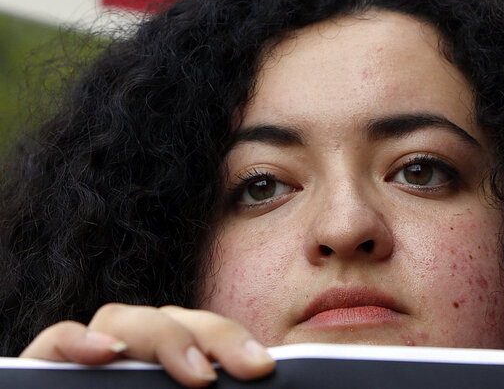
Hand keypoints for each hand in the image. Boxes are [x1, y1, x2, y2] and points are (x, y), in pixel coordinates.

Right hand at [19, 304, 274, 386]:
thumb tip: (256, 380)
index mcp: (168, 369)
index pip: (200, 334)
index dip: (231, 341)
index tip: (262, 367)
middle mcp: (131, 361)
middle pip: (170, 321)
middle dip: (214, 336)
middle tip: (249, 369)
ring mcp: (89, 363)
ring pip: (121, 318)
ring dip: (164, 336)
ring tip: (200, 377)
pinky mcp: (44, 370)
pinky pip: (57, 339)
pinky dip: (80, 339)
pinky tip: (107, 352)